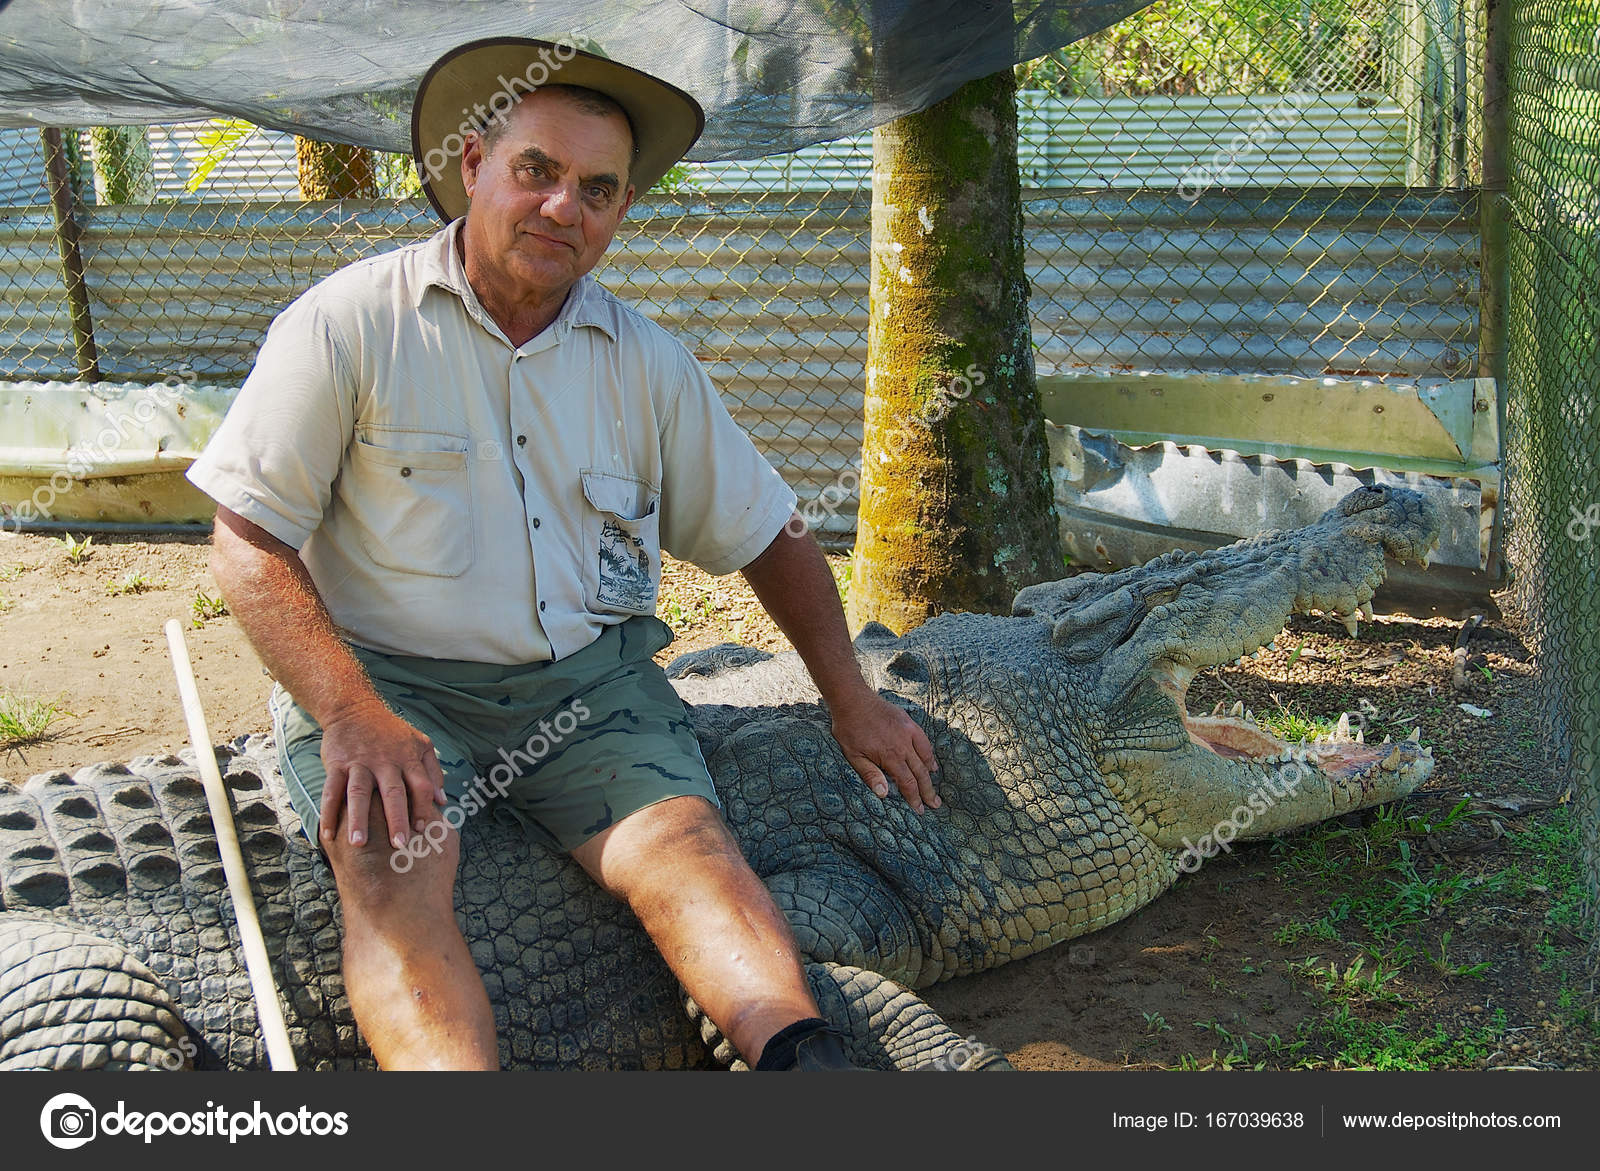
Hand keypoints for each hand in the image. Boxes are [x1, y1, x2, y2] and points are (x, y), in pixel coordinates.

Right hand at [317, 700, 446, 849]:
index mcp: (407, 758)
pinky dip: (328, 813)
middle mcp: (385, 761)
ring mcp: (359, 763)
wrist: (354, 708)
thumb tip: (442, 801)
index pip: (421, 786)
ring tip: (358, 844)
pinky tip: (328, 835)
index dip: (423, 808)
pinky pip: (331, 790)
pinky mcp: (337, 764)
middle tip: (399, 846)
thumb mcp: (420, 743)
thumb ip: (433, 771)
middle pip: (393, 792)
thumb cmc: (391, 732)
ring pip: (359, 793)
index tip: (423, 831)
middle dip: (396, 819)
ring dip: (358, 819)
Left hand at [828, 689, 940, 812]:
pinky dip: (930, 755)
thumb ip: (870, 775)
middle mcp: (903, 746)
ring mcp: (908, 733)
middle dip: (927, 792)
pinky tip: (932, 765)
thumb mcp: (853, 756)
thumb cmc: (849, 729)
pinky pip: (925, 741)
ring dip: (931, 776)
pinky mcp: (909, 723)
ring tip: (935, 790)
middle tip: (934, 805)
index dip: (914, 798)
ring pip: (925, 759)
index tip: (920, 809)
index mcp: (890, 757)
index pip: (907, 783)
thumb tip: (884, 794)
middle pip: (920, 774)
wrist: (853, 700)